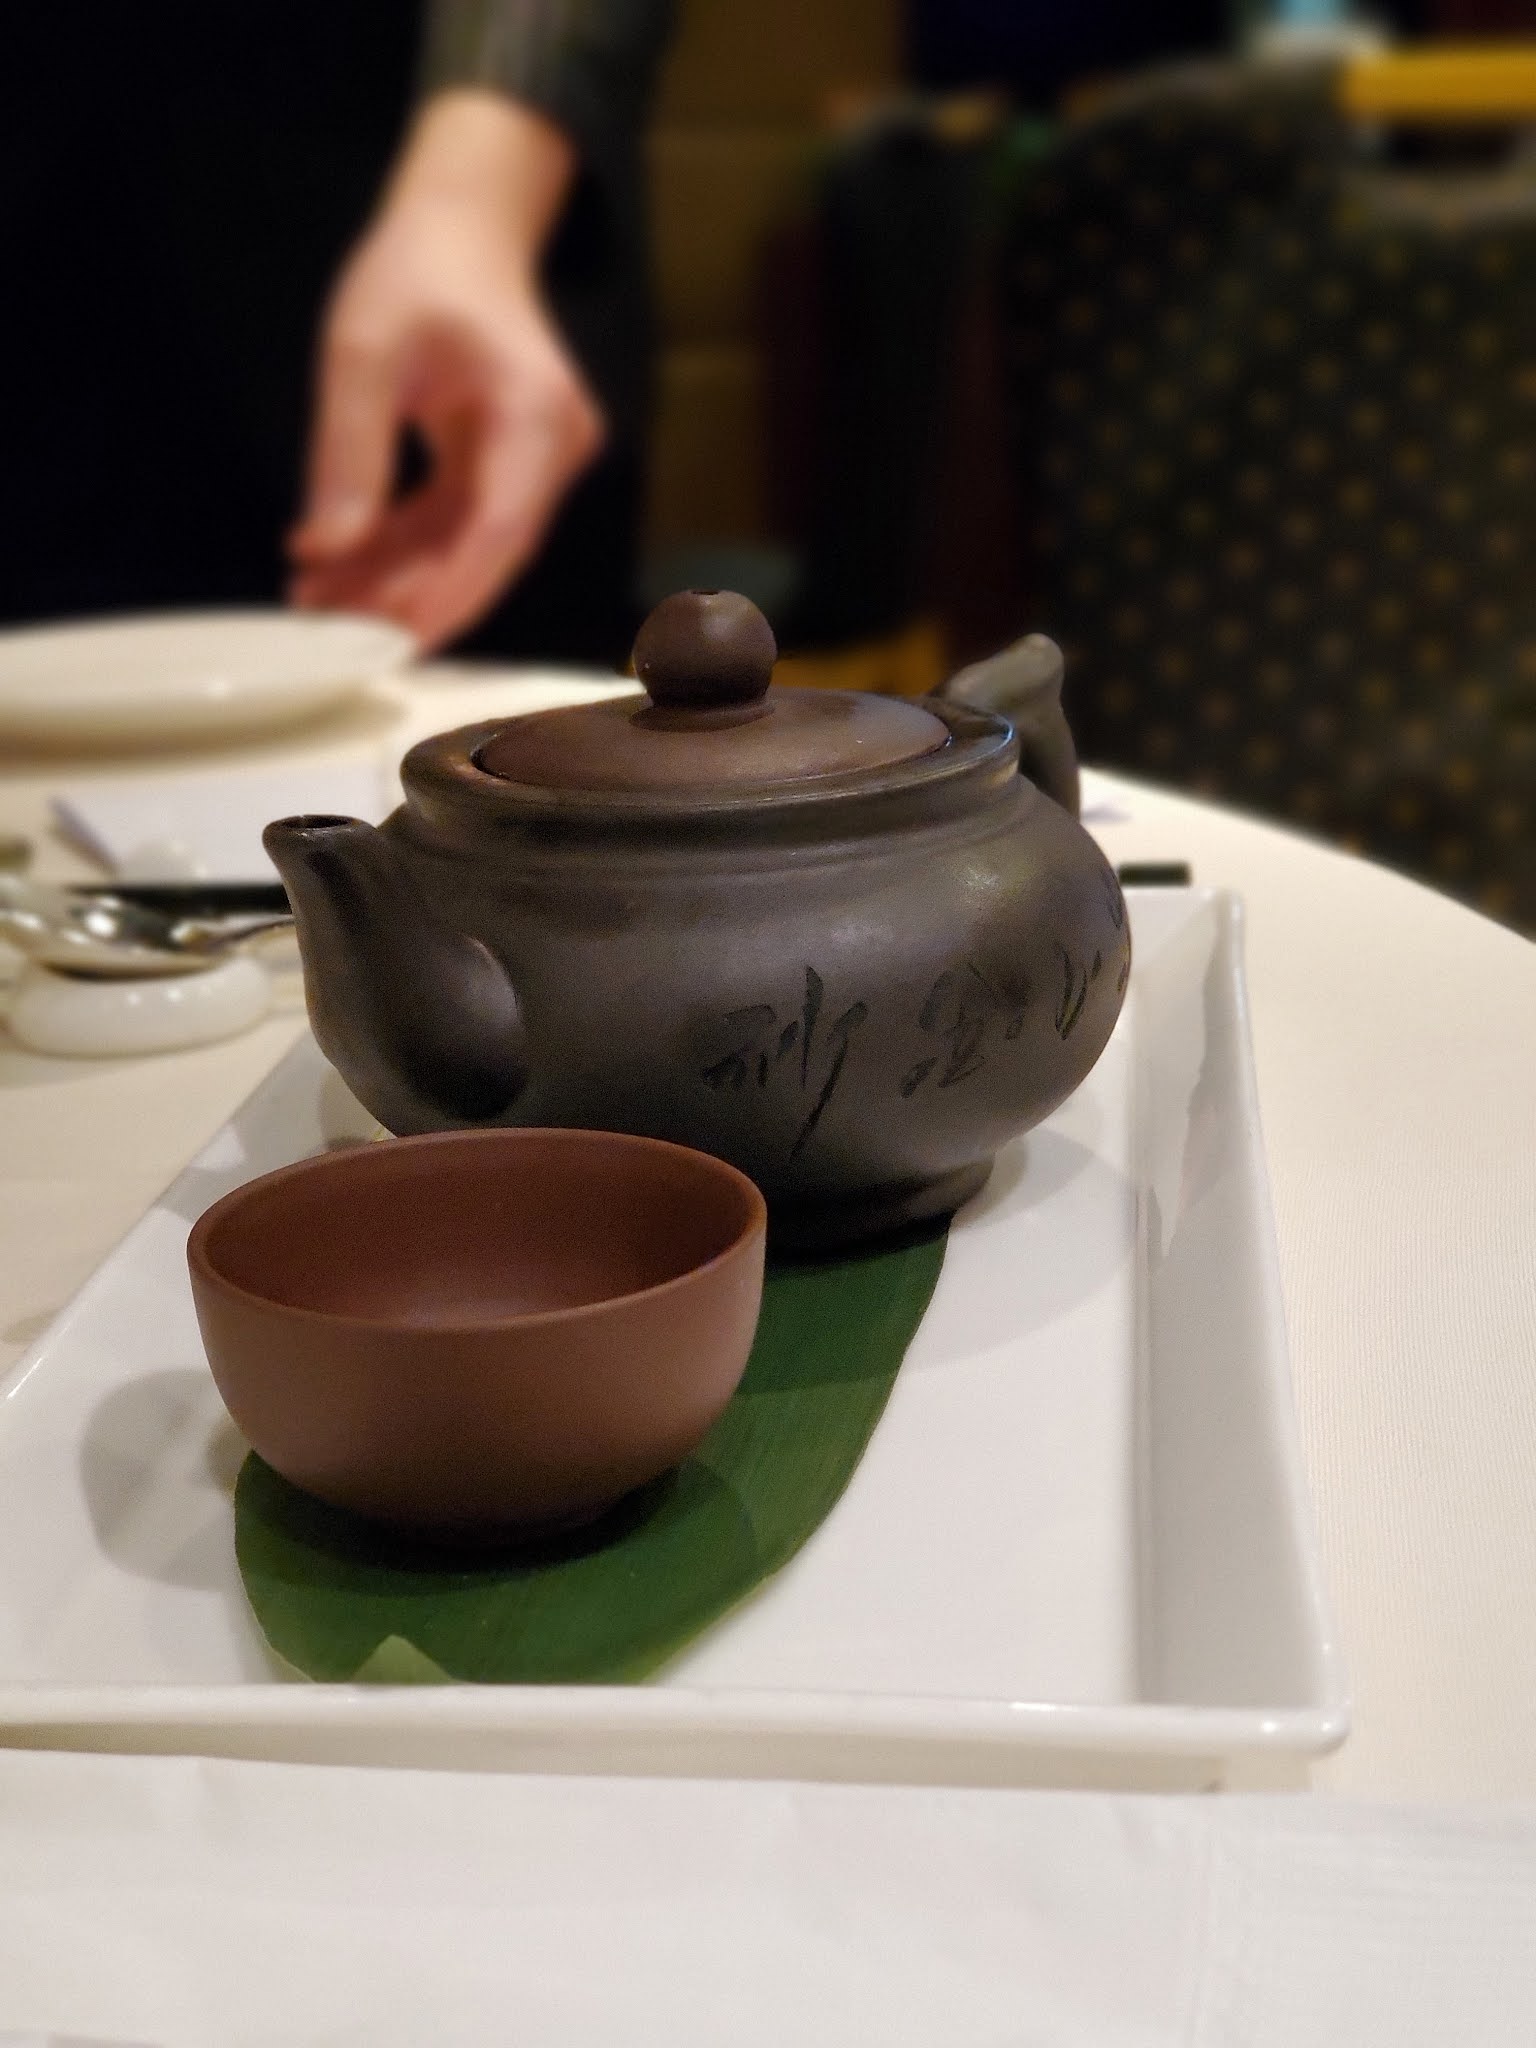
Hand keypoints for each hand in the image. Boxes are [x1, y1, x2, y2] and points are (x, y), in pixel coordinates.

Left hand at [288, 92, 604, 649]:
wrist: (461, 231)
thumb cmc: (418, 269)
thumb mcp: (362, 348)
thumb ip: (348, 452)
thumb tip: (326, 549)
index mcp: (537, 413)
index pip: (501, 530)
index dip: (449, 592)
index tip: (392, 633)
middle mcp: (553, 450)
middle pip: (486, 552)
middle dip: (409, 597)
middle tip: (329, 625)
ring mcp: (536, 465)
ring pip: (467, 548)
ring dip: (395, 579)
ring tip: (315, 601)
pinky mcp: (509, 472)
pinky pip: (456, 526)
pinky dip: (401, 549)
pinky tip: (337, 565)